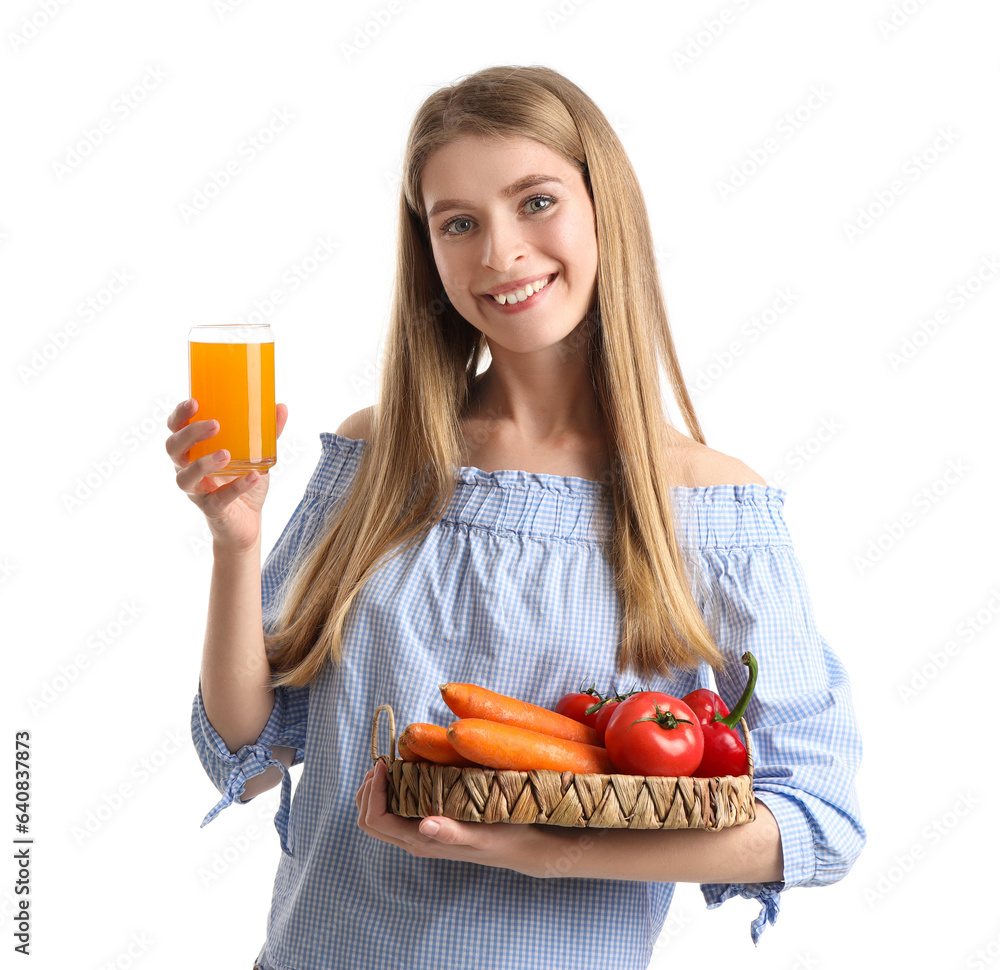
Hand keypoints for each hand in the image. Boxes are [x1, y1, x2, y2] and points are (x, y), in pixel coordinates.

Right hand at [164, 398, 288, 551]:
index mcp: (194, 451)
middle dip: (190, 434)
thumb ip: (266, 432)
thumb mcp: (256, 454)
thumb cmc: (243, 481)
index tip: (194, 401)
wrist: (247, 522)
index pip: (175, 429)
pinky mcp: (212, 509)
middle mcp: (188, 469)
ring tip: (226, 454)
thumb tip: (281, 407)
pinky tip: (253, 476)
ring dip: (204, 463)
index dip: (179, 415)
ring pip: (186, 477)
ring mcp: (198, 491)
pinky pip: (220, 499)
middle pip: (174, 449)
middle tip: (214, 424)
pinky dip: (237, 487)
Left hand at [355, 759, 546, 876]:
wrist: (518, 848)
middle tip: (383, 763)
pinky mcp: (427, 828)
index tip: (385, 763)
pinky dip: (389, 793)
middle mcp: (414, 842)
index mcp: (421, 842)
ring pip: (379, 818)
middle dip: (368, 791)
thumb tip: (423, 825)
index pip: (377, 820)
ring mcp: (419, 836)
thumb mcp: (480, 833)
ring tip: (389, 767)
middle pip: (369, 821)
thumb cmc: (502, 836)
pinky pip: (394, 813)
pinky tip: (405, 775)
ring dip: (376, 792)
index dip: (373, 791)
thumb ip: (451, 832)